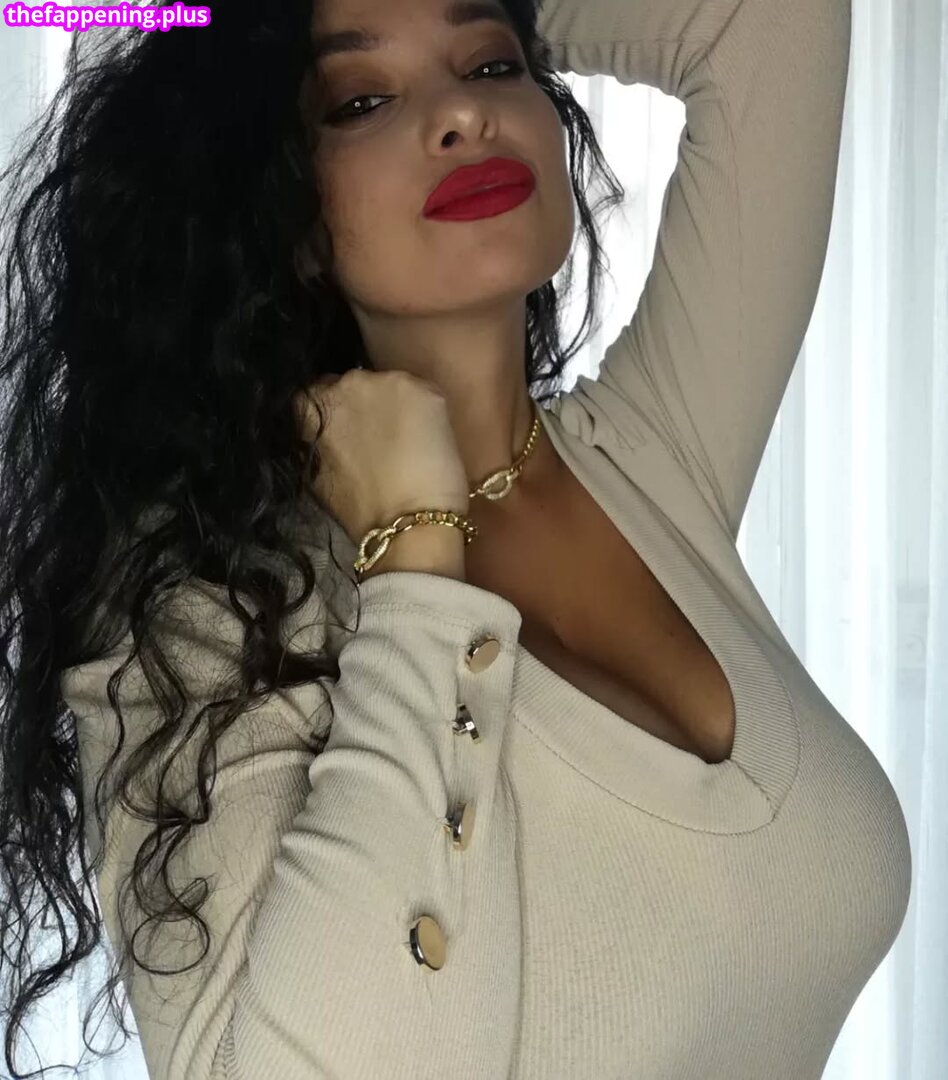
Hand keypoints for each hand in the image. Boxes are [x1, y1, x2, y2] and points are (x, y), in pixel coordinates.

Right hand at [294, 369, 470, 546]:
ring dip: (396, 406)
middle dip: (367, 405)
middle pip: (356, 384)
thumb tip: (327, 433)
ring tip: (409, 441)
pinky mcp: (420, 387)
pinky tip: (429, 441)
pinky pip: (422, 395)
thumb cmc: (358, 510)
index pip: (320, 392)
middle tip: (382, 437)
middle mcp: (342, 383)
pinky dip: (427, 413)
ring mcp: (382, 381)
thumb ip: (315, 441)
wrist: (406, 522)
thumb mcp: (315, 473)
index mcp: (308, 406)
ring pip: (390, 387)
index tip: (354, 430)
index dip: (340, 412)